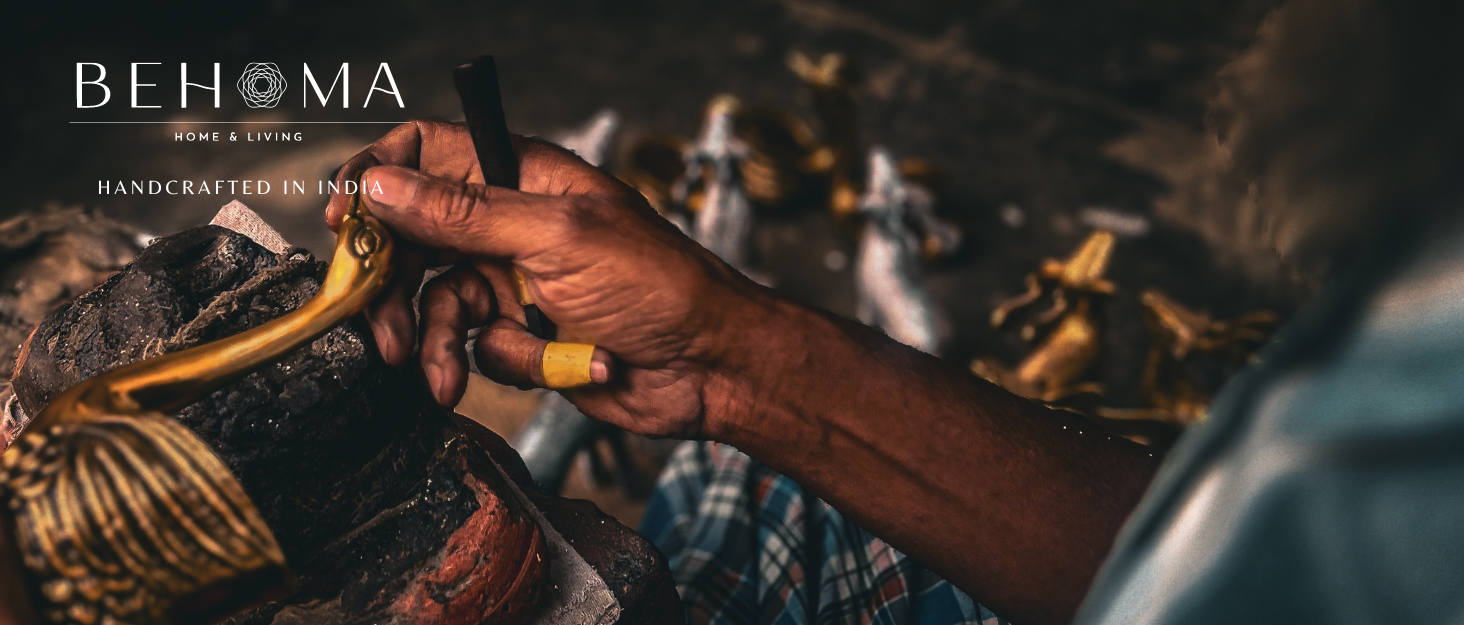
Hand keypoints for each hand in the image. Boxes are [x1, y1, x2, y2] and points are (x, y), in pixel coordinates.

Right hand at [326, 120, 771, 437]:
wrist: (709, 367)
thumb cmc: (658, 286)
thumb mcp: (557, 238)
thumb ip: (466, 214)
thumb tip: (385, 187)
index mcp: (522, 177)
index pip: (426, 155)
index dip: (378, 180)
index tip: (347, 221)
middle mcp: (509, 224)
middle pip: (413, 238)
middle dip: (391, 285)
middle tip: (377, 326)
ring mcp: (513, 280)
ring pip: (435, 303)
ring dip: (435, 341)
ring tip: (438, 374)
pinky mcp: (521, 334)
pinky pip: (474, 347)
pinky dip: (495, 363)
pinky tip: (540, 365)